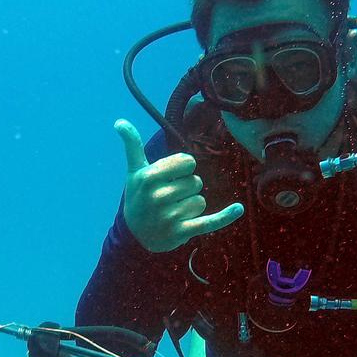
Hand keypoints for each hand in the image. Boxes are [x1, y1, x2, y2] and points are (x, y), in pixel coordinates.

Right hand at [116, 119, 243, 252]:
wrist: (135, 234)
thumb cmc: (139, 196)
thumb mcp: (135, 171)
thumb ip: (132, 145)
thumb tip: (119, 121)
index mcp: (149, 177)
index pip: (187, 162)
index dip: (183, 168)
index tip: (171, 176)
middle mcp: (158, 196)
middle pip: (195, 182)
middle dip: (186, 189)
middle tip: (169, 197)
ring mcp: (169, 216)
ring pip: (201, 200)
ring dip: (192, 206)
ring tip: (174, 211)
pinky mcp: (181, 232)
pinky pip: (209, 221)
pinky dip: (224, 216)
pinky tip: (238, 209)